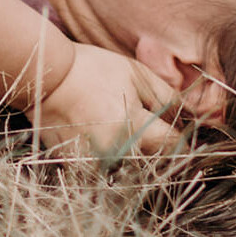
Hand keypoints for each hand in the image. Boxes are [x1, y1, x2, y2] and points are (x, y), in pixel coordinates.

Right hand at [32, 41, 183, 156]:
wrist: (44, 77)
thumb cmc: (92, 70)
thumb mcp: (136, 74)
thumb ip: (168, 97)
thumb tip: (191, 116)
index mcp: (134, 129)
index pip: (174, 145)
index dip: (181, 134)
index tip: (178, 126)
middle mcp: (116, 153)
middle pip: (153, 159)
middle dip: (155, 143)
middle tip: (142, 120)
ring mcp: (94, 163)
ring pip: (129, 166)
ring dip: (132, 152)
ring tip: (116, 124)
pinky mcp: (76, 166)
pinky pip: (104, 167)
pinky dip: (107, 154)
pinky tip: (97, 131)